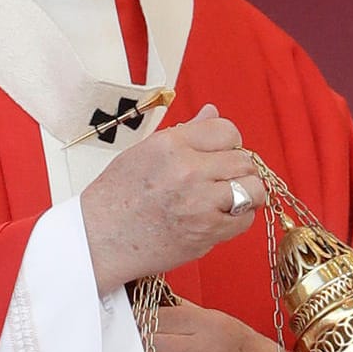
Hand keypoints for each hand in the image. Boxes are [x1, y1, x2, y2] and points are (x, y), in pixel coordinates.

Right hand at [79, 103, 266, 295]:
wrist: (99, 240)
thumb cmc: (117, 197)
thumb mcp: (145, 152)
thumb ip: (185, 133)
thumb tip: (212, 111)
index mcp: (171, 145)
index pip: (227, 130)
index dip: (228, 143)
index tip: (221, 155)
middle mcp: (188, 170)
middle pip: (244, 160)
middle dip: (238, 170)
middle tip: (222, 181)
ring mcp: (200, 202)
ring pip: (253, 189)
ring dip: (246, 195)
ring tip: (227, 199)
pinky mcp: (206, 231)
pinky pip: (245, 220)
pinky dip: (238, 219)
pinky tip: (219, 218)